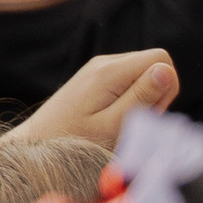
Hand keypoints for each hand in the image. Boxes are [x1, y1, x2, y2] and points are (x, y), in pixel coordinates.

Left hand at [9, 48, 178, 150]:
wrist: (36, 143)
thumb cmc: (75, 142)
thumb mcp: (113, 125)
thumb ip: (141, 96)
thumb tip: (166, 69)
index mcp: (110, 71)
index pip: (162, 59)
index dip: (165, 88)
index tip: (147, 113)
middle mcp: (105, 62)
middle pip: (153, 64)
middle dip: (155, 94)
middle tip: (133, 122)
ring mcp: (98, 68)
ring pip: (142, 73)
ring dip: (142, 99)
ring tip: (120, 123)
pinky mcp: (95, 77)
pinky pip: (128, 80)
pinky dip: (129, 99)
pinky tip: (112, 118)